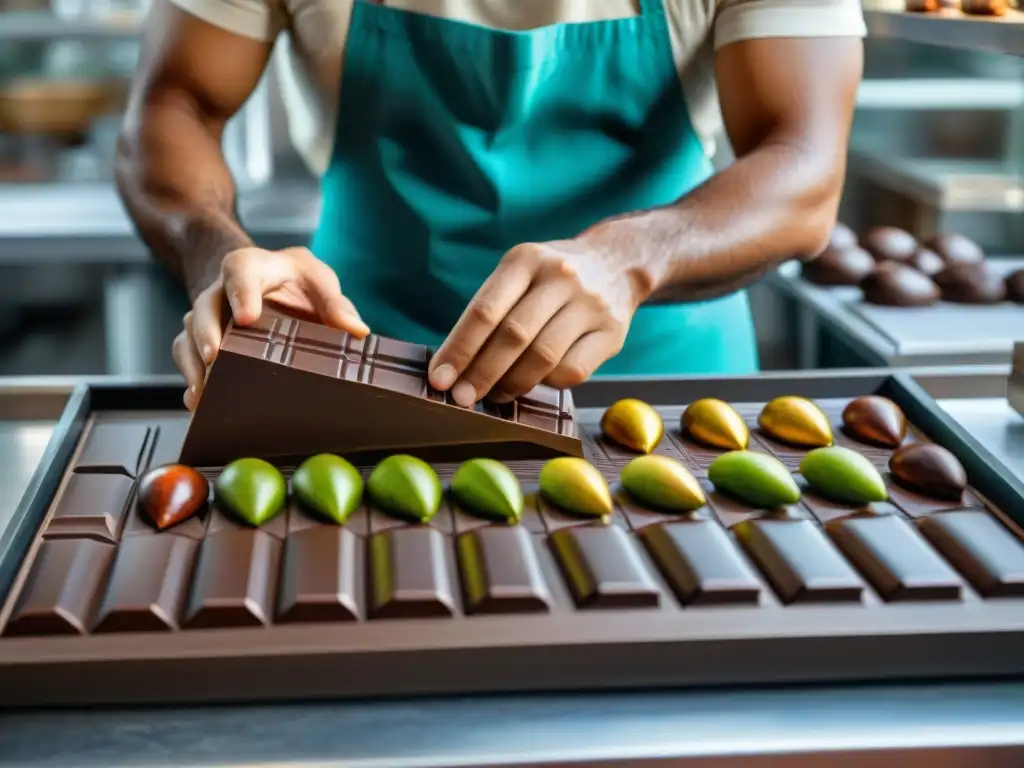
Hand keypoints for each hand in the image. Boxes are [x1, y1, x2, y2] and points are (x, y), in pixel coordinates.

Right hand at [173, 246, 367, 409]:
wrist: (274, 284)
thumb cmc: (298, 283)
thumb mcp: (319, 281)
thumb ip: (336, 303)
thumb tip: (357, 332)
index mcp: (256, 266)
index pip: (241, 269)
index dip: (241, 291)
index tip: (247, 317)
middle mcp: (224, 288)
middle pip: (206, 304)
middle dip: (208, 331)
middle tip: (214, 357)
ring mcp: (210, 313)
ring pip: (189, 331)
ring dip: (193, 361)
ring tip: (203, 390)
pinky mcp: (203, 337)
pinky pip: (186, 353)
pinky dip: (190, 376)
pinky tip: (198, 402)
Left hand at [428, 239, 647, 405]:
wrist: (617, 264)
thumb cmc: (551, 279)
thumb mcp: (520, 273)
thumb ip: (491, 310)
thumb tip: (453, 365)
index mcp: (526, 259)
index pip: (485, 311)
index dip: (459, 349)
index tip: (439, 379)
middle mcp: (560, 276)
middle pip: (513, 336)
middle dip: (482, 373)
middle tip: (462, 398)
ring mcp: (590, 304)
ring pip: (543, 357)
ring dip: (512, 384)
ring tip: (495, 395)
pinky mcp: (612, 333)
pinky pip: (572, 370)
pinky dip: (547, 383)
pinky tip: (536, 382)